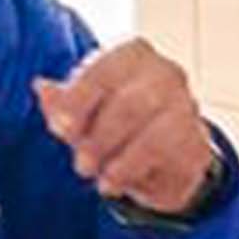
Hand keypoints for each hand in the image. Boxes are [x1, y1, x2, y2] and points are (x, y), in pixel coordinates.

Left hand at [34, 41, 221, 216]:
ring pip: (152, 130)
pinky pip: (167, 155)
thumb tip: (42, 88)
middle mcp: (164, 73)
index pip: (104, 70)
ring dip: (118, 157)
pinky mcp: (196, 139)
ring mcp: (186, 105)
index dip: (78, 100)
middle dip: (99, 136)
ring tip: (98, 176)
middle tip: (81, 163)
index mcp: (132, 55)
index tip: (60, 126)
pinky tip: (115, 182)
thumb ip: (63, 103)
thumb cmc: (118, 121)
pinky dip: (135, 171)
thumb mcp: (82, 112)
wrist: (162, 156)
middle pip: (129, 102)